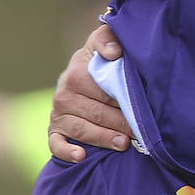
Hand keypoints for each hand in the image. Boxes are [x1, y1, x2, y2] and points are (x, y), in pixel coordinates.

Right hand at [47, 23, 132, 161]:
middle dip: (119, 123)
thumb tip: (113, 52)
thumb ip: (108, 38)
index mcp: (76, 72)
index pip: (103, 91)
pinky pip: (56, 144)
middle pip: (96, 113)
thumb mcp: (102, 43)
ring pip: (82, 129)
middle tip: (140, 131)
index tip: (141, 108)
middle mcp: (64, 93)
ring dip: (103, 138)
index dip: (123, 100)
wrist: (81, 73)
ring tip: (124, 144)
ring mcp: (58, 113)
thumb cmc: (99, 60)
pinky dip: (67, 151)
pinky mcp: (54, 130)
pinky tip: (81, 156)